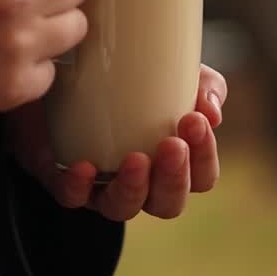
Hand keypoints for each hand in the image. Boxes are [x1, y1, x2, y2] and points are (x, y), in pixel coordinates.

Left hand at [8, 64, 227, 220]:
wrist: (66, 66)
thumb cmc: (129, 75)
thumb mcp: (170, 70)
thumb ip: (202, 84)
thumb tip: (212, 111)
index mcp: (172, 160)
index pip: (201, 177)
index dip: (204, 157)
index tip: (196, 121)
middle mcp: (141, 181)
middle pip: (168, 203)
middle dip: (174, 178)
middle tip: (172, 144)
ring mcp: (101, 185)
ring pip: (123, 209)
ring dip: (134, 188)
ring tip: (136, 160)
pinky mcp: (64, 179)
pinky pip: (72, 197)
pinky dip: (79, 187)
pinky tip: (85, 167)